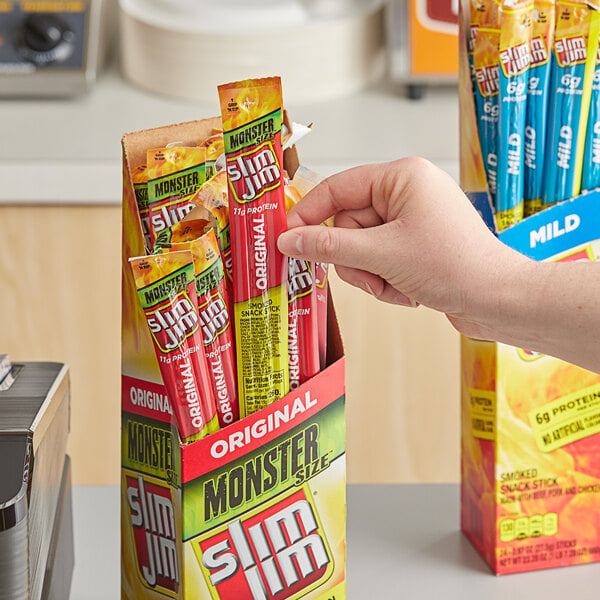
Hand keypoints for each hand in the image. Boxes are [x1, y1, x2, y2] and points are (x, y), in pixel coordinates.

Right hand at [278, 158, 529, 340]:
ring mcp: (410, 220)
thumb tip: (289, 239)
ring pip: (360, 248)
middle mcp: (405, 193)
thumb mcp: (382, 254)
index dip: (309, 214)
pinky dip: (385, 281)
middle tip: (371, 277)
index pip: (337, 188)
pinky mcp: (414, 245)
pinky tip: (408, 292)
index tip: (287, 239)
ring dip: (370, 275)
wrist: (497, 300)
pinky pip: (378, 260)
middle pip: (347, 224)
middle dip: (355, 259)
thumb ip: (329, 247)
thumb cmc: (453, 266)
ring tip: (395, 287)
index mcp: (401, 177)